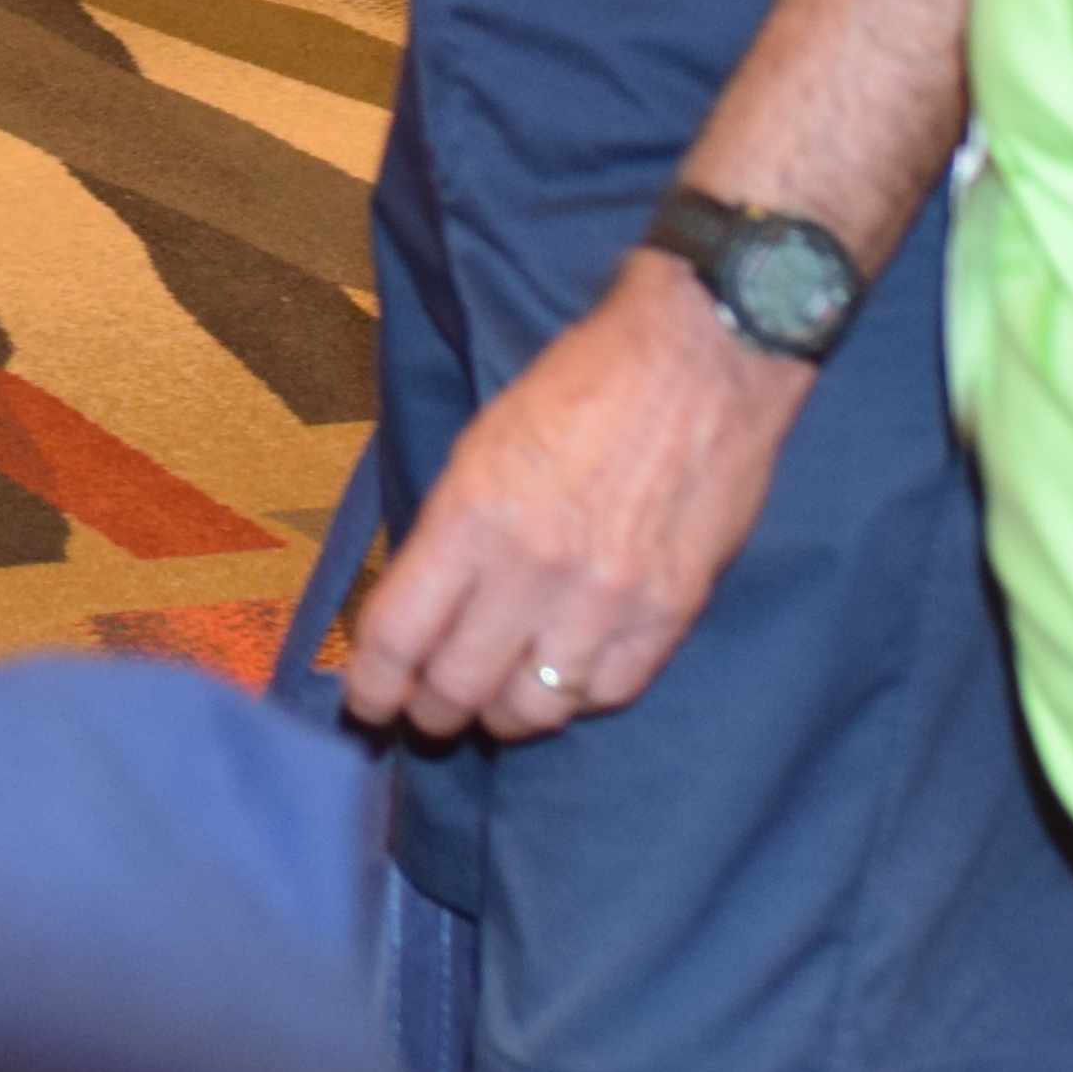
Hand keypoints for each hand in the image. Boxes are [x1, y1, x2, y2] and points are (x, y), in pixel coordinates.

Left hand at [340, 261, 808, 741]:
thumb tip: (421, 606)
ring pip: (533, 709)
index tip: (367, 705)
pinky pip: (608, 693)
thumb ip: (451, 529)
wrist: (704, 354)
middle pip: (458, 686)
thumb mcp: (484, 439)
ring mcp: (606, 597)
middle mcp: (535, 566)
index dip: (372, 686)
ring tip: (494, 706)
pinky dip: (576, 698)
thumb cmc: (585, 380)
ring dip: (502, 717)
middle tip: (428, 711)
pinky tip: (563, 678)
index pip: (399, 635)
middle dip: (431, 711)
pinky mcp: (670, 611)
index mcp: (475, 512)